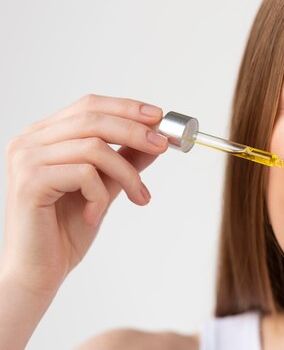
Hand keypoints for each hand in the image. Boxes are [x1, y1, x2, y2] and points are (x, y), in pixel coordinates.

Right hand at [1, 94, 168, 295]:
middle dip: (135, 131)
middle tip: (163, 146)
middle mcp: (29, 141)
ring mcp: (26, 159)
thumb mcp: (105, 187)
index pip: (89, 105)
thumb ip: (125, 161)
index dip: (127, 108)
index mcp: (44, 136)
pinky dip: (101, 195)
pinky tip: (95, 214)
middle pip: (93, 119)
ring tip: (138, 196)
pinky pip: (84, 173)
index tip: (159, 117)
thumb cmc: (65, 230)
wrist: (38, 272)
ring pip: (94, 147)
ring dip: (127, 173)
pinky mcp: (30, 181)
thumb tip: (156, 140)